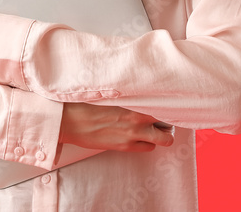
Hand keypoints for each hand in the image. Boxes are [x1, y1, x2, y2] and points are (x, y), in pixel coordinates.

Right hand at [59, 102, 174, 151]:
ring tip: (152, 129)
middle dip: (168, 123)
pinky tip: (139, 136)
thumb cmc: (86, 104)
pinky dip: (147, 143)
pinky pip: (147, 148)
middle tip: (162, 119)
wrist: (70, 121)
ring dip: (160, 135)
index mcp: (134, 101)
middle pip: (169, 124)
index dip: (169, 104)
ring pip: (163, 140)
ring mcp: (133, 134)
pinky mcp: (125, 146)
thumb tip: (140, 92)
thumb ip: (129, 94)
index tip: (170, 103)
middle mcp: (137, 118)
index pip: (164, 103)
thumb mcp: (110, 93)